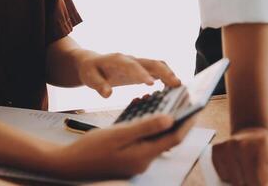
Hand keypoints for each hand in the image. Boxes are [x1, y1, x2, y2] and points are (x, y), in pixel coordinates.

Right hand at [52, 114, 195, 178]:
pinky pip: (146, 141)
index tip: (197, 106)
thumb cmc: (91, 148)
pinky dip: (150, 128)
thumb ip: (145, 127)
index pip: (174, 138)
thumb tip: (170, 120)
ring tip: (168, 105)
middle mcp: (144, 161)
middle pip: (168, 139)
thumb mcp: (119, 134)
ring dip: (163, 123)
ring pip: (157, 139)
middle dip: (179, 121)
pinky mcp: (130, 158)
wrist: (70, 164)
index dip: (187, 122)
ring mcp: (137, 161)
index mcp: (143, 156)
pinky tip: (146, 115)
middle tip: (187, 104)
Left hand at [76, 53, 180, 96]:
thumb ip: (98, 85)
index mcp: (117, 60)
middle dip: (165, 72)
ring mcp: (138, 63)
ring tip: (179, 87)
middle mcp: (131, 59)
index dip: (141, 74)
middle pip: (151, 62)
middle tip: (176, 84)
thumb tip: (108, 94)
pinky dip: (166, 77)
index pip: (131, 66)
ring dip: (169, 74)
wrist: (93, 63)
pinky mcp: (142, 68)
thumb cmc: (90, 70)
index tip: (152, 84)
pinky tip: (172, 88)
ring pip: (157, 65)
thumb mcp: (89, 78)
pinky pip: (157, 70)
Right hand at [212, 128, 267, 185]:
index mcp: (264, 143)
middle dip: (257, 185)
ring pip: (236, 182)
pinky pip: (223, 177)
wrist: (250, 134)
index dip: (267, 182)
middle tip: (262, 179)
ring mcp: (227, 147)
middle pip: (250, 182)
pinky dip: (231, 178)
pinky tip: (238, 168)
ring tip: (250, 171)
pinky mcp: (216, 151)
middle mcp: (243, 143)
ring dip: (244, 182)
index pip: (266, 168)